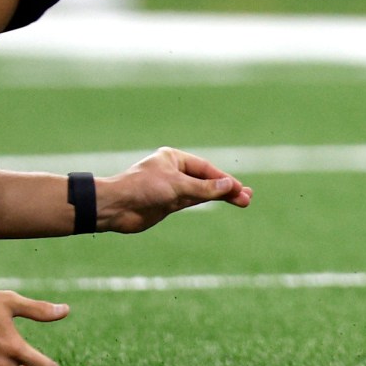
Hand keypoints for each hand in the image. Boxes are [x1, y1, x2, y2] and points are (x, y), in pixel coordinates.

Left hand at [97, 147, 250, 232]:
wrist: (117, 207)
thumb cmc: (143, 188)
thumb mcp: (177, 186)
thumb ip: (204, 188)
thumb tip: (230, 186)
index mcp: (173, 158)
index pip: (205, 169)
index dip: (224, 180)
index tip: (241, 189)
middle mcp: (174, 171)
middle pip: (206, 180)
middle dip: (227, 188)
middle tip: (248, 197)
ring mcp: (172, 188)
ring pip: (202, 191)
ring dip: (220, 196)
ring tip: (242, 201)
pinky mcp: (169, 203)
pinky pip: (193, 200)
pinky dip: (207, 200)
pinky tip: (223, 201)